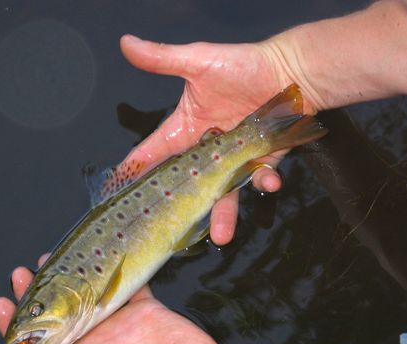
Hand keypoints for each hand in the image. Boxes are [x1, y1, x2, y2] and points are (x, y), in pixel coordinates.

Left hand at [0, 257, 222, 343]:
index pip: (40, 343)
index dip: (18, 324)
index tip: (6, 301)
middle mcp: (94, 342)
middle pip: (58, 315)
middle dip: (38, 295)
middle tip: (25, 273)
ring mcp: (118, 323)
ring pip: (86, 296)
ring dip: (69, 279)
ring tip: (52, 261)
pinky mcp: (142, 307)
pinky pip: (123, 285)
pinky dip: (112, 271)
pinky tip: (99, 258)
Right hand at [119, 35, 318, 245]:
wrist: (288, 70)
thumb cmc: (244, 65)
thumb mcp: (199, 61)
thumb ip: (163, 59)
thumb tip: (126, 43)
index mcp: (187, 128)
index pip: (154, 151)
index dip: (136, 168)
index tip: (118, 190)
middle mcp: (208, 149)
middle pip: (188, 184)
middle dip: (177, 207)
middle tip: (166, 229)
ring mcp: (235, 160)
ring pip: (225, 192)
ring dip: (223, 214)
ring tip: (221, 236)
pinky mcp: (262, 162)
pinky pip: (260, 178)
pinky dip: (264, 181)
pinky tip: (268, 181)